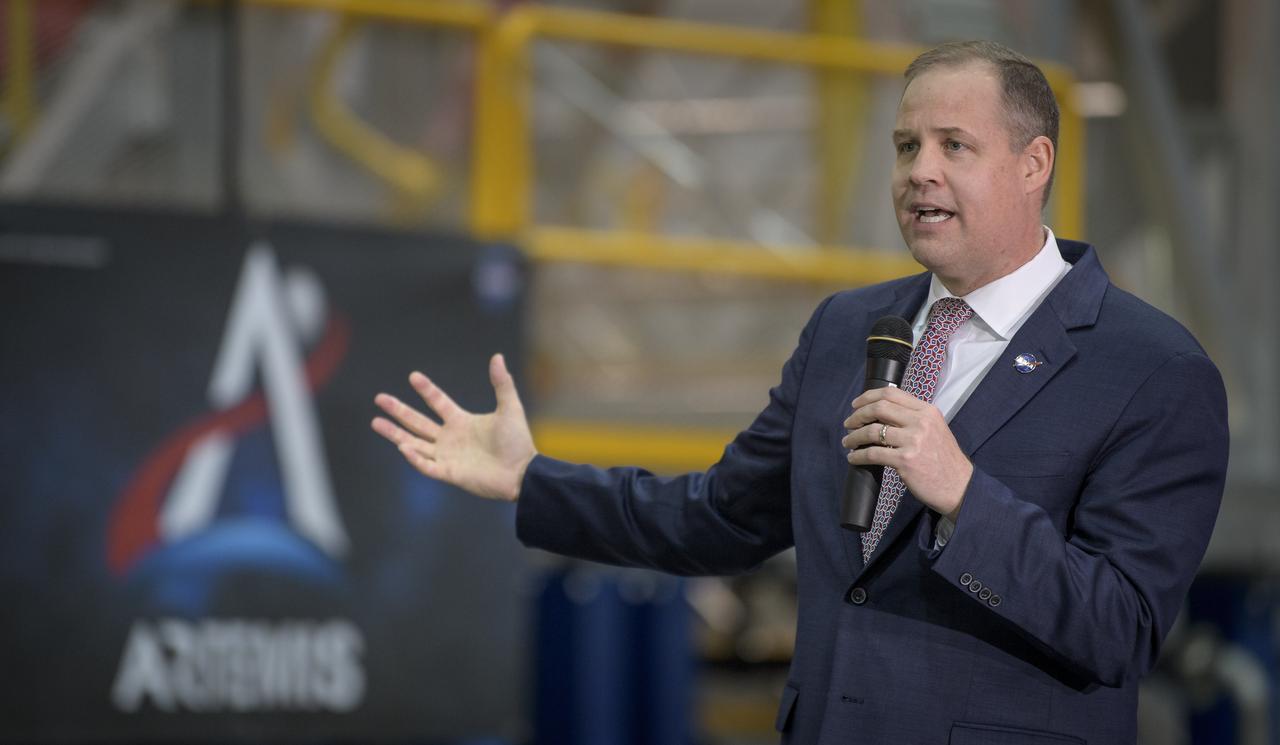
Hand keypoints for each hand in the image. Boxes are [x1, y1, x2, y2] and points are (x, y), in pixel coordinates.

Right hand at [371, 353, 535, 501]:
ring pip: (414, 443)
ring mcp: (447, 456)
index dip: (426, 390)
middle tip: (379, 398)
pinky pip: (426, 465)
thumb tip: (497, 356)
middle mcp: (450, 438)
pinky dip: (415, 458)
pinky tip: (403, 446)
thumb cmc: (517, 442)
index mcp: (462, 421)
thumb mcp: (510, 408)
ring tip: (376, 422)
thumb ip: (502, 383)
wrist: (522, 472)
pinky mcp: (449, 473)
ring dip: (396, 433)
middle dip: (398, 410)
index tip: (413, 376)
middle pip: (418, 422)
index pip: (438, 403)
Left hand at [841, 386, 971, 518]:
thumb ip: (913, 418)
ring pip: (872, 431)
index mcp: (927, 411)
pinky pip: (872, 454)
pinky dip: (858, 455)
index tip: (856, 405)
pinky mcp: (905, 461)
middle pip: (879, 408)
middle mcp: (920, 422)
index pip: (892, 394)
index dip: (868, 397)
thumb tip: (882, 411)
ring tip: (848, 442)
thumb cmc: (944, 459)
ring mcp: (913, 441)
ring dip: (854, 436)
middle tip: (849, 423)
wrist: (959, 486)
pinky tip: (853, 457)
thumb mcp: (934, 429)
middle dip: (858, 415)